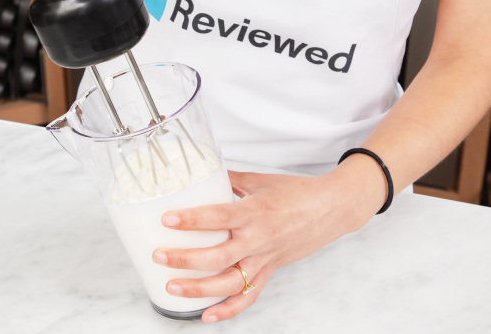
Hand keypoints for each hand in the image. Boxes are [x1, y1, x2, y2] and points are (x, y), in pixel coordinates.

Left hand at [152, 156, 386, 322]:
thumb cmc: (296, 192)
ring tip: (172, 287)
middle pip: (218, 256)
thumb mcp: (259, 180)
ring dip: (199, 289)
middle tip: (159, 256)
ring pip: (230, 282)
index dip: (192, 220)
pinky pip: (249, 296)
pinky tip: (207, 315)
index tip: (167, 219)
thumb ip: (228, 180)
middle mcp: (259, 239)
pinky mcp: (270, 271)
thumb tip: (200, 176)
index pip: (219, 217)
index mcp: (255, 212)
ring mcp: (265, 259)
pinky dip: (228, 310)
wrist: (331, 209)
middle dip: (185, 259)